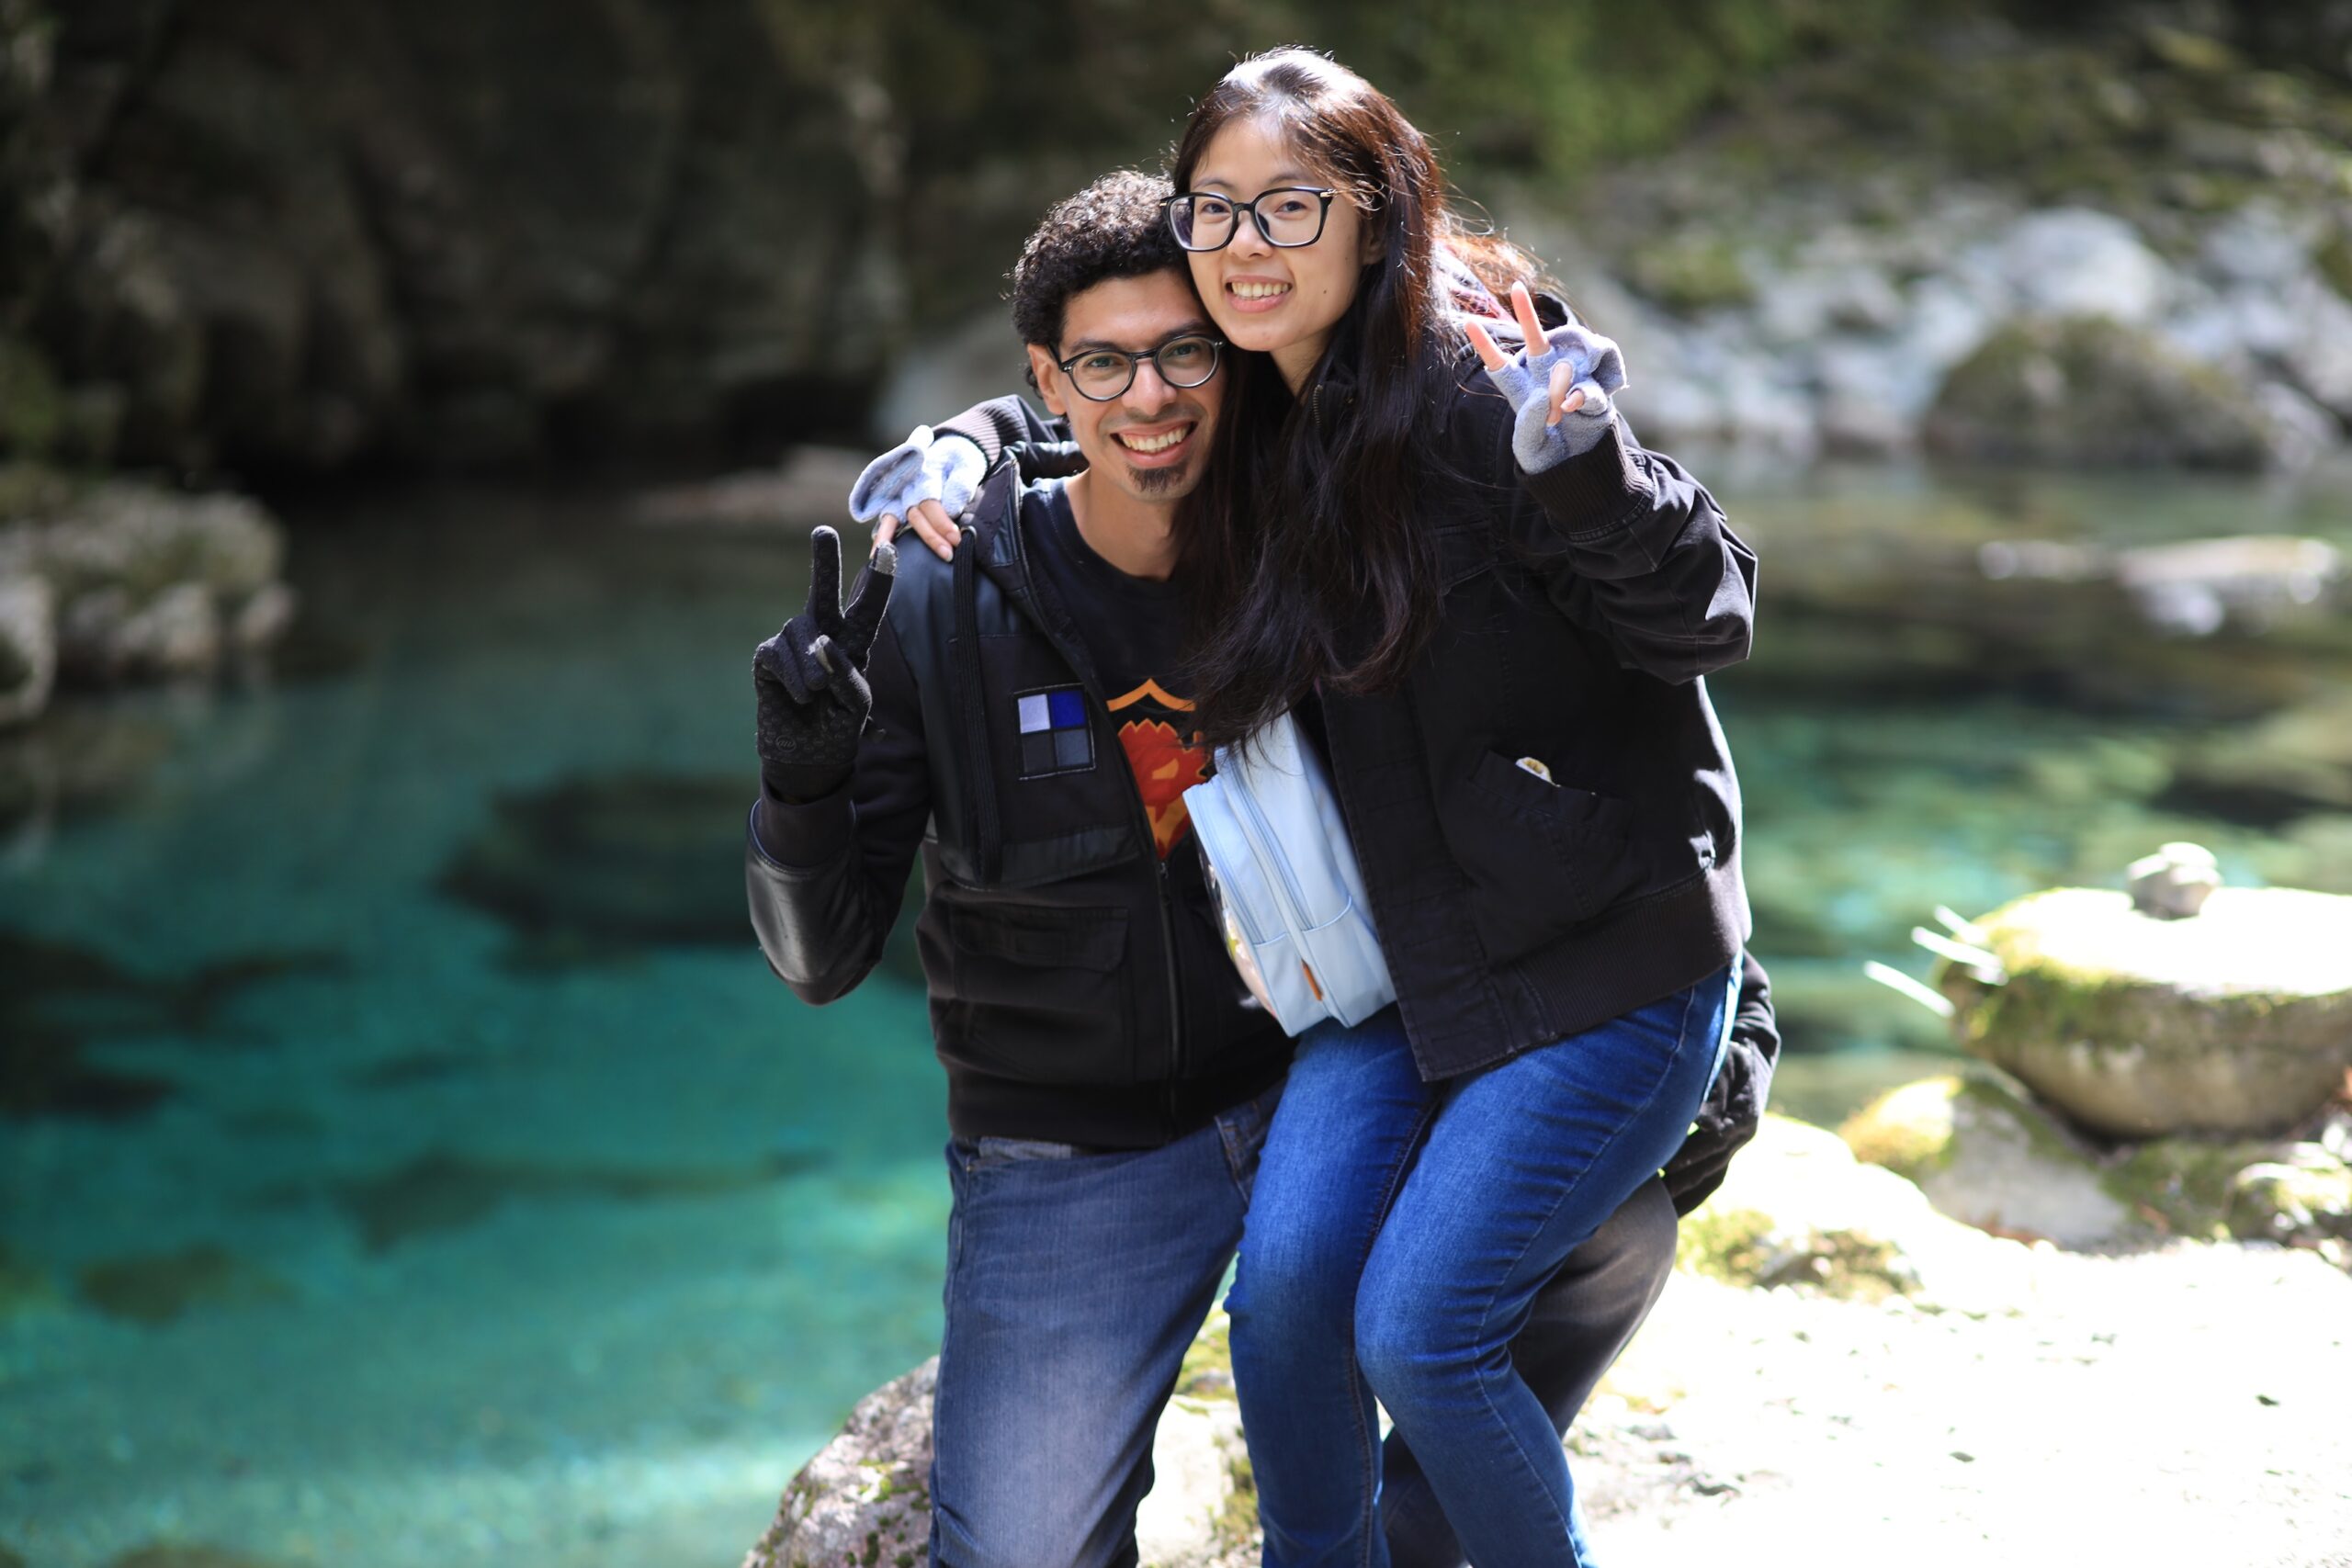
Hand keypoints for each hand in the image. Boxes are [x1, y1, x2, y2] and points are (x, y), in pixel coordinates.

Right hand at [753, 526, 895, 800]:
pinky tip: (802, 698)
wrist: (808, 756)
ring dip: (813, 667)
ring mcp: (793, 642)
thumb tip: (821, 642)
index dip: (878, 579)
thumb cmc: (839, 726)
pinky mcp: (768, 657)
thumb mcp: (857, 703)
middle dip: (823, 560)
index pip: (868, 606)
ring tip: (816, 694)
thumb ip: (847, 672)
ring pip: (802, 633)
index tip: (888, 547)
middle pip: (822, 591)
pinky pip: (780, 655)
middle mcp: (823, 633)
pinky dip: (795, 678)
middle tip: (823, 531)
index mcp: (854, 640)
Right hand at [848, 425, 980, 562]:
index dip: (942, 522)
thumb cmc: (959, 461)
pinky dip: (881, 537)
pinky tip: (876, 556)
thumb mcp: (967, 465)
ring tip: (888, 561)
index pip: (930, 501)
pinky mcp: (894, 503)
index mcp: (925, 472)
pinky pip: (886, 521)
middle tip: (948, 555)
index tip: (957, 540)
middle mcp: (907, 483)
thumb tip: (953, 508)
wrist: (948, 450)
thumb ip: (961, 483)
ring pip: (892, 518)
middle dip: (930, 537)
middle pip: (914, 513)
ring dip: (891, 541)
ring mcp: (898, 493)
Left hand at [1465, 282, 1626, 471]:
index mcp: (1522, 391)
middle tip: (1517, 288)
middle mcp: (1547, 379)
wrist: (1578, 469)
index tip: (1469, 322)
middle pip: (1536, 341)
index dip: (1485, 345)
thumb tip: (1546, 396)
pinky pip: (1590, 385)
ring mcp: (1574, 382)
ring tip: (1560, 408)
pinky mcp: (1597, 392)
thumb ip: (1530, 423)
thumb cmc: (1546, 456)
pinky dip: (1582, 395)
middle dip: (1526, 314)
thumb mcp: (1528, 448)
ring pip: (1568, 361)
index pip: (1501, 365)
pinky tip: (1571, 406)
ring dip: (1563, 381)